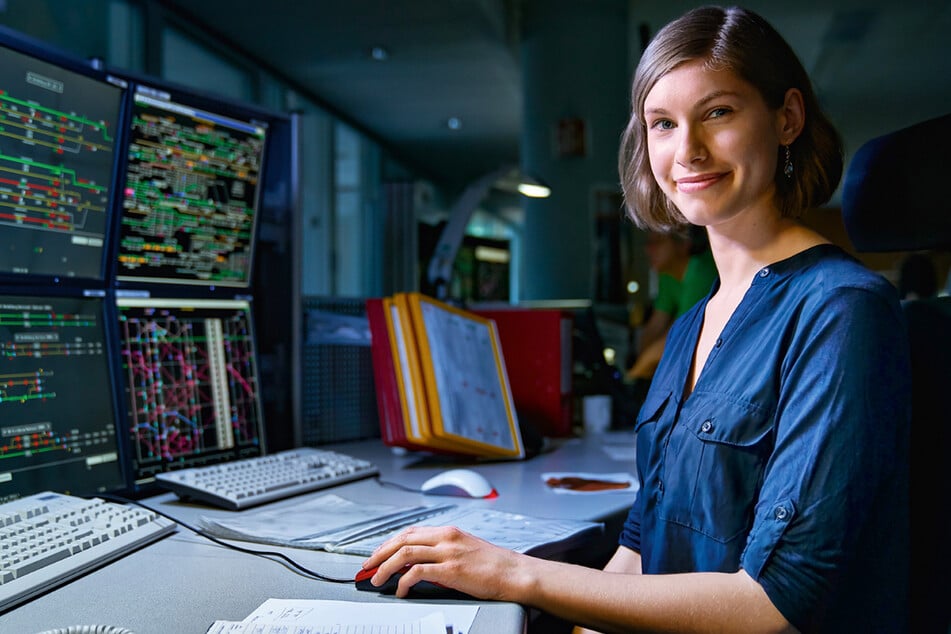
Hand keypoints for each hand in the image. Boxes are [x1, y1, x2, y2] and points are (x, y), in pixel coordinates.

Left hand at [360, 525, 526, 599]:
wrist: (514, 573)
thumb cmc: (493, 565)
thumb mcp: (466, 549)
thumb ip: (444, 551)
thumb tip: (421, 563)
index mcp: (449, 531)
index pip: (410, 532)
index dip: (390, 542)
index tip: (378, 554)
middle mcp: (446, 537)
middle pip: (402, 540)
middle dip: (380, 553)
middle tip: (368, 566)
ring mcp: (448, 552)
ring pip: (405, 553)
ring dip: (386, 567)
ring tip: (377, 579)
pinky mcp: (451, 570)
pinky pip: (418, 572)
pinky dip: (404, 581)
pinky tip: (401, 590)